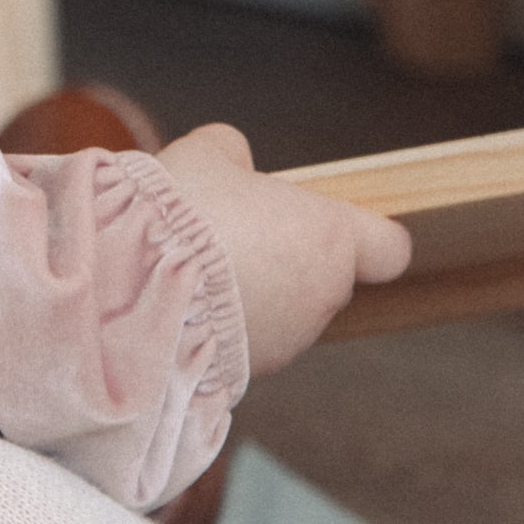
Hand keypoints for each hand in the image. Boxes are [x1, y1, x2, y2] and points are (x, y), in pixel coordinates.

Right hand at [156, 124, 411, 376]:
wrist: (133, 285)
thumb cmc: (182, 213)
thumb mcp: (206, 153)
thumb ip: (234, 153)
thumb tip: (235, 161)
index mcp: (330, 238)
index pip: (390, 249)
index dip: (371, 235)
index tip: (337, 223)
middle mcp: (322, 296)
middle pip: (329, 276)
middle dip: (293, 256)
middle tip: (240, 231)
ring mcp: (289, 340)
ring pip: (289, 310)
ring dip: (260, 292)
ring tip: (203, 268)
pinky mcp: (251, 370)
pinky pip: (253, 337)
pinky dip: (232, 322)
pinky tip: (189, 300)